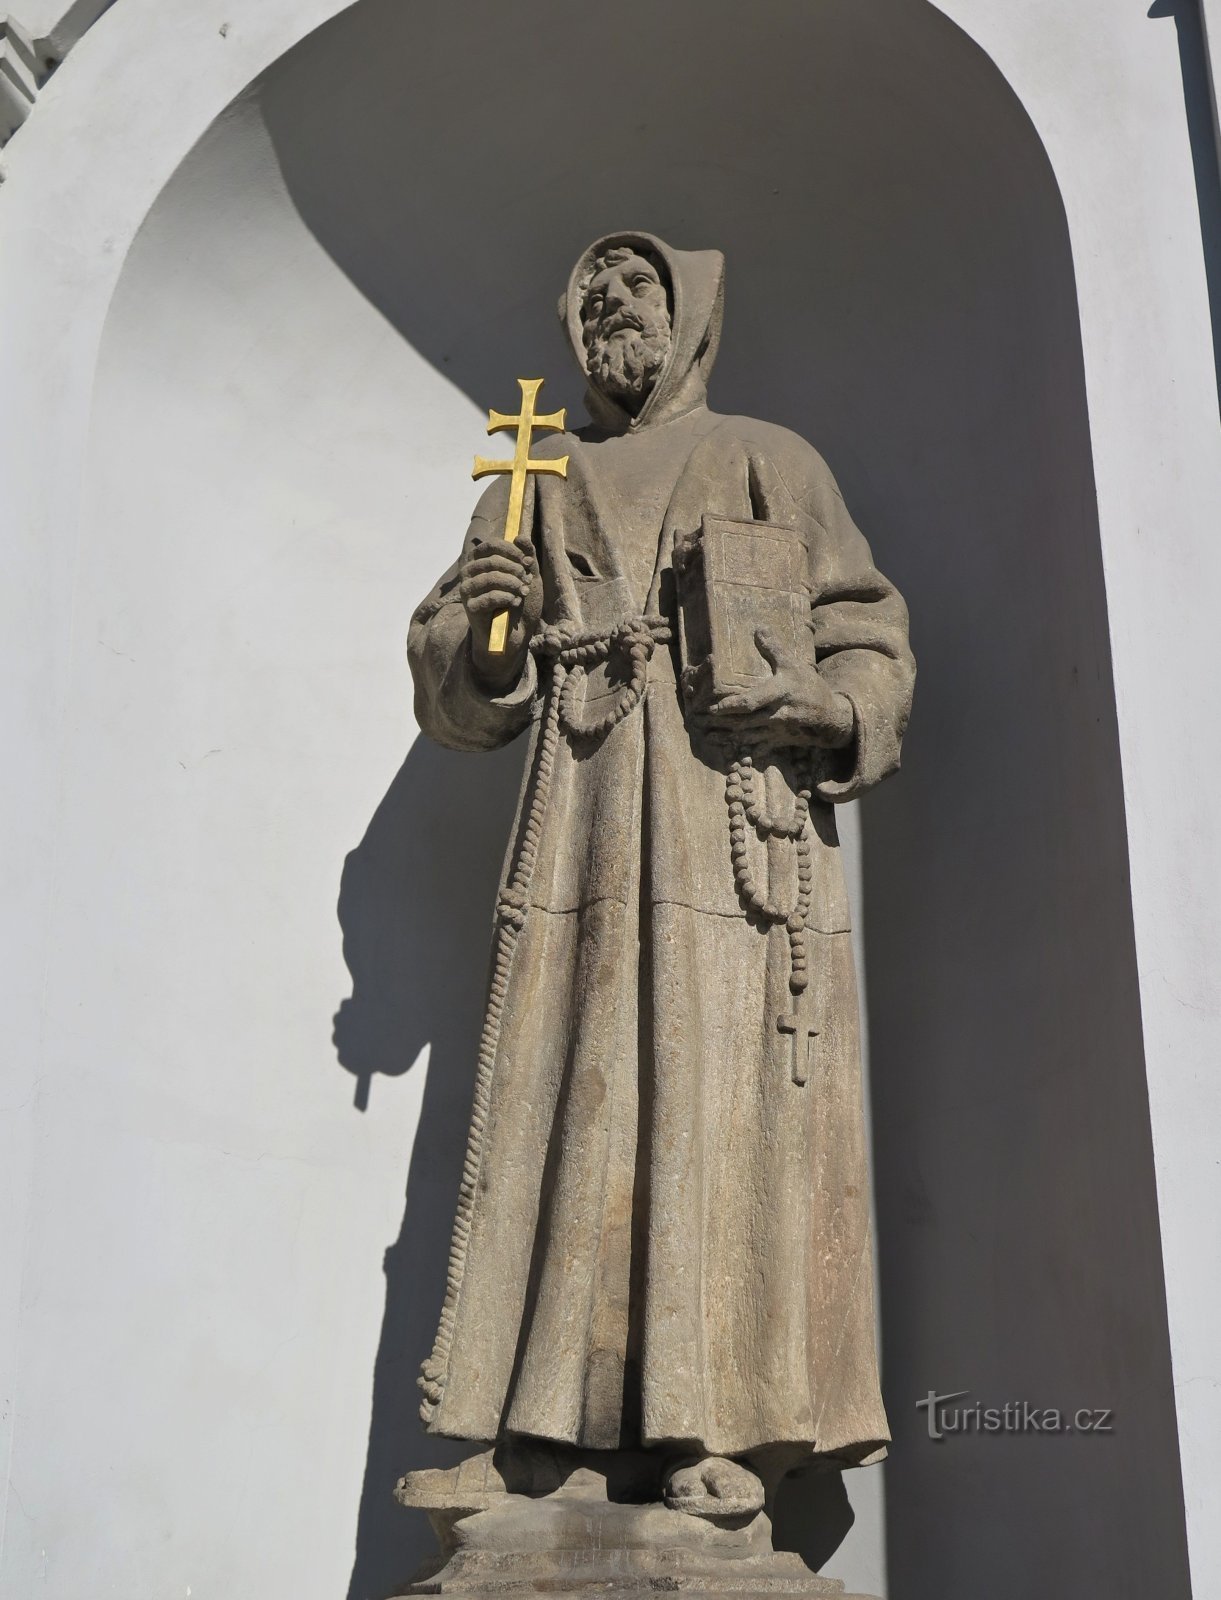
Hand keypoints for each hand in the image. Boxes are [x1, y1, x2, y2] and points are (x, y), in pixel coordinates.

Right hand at [459, 535, 543, 688]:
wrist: (515, 635)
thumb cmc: (520, 603)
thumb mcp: (529, 577)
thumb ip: (527, 557)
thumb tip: (520, 537)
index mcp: (482, 562)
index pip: (490, 545)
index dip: (510, 550)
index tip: (526, 561)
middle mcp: (470, 574)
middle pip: (491, 561)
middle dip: (514, 569)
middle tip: (526, 580)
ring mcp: (468, 591)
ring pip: (490, 577)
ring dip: (512, 584)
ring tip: (522, 592)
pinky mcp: (470, 608)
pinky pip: (489, 596)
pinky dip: (506, 598)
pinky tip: (514, 602)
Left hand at [695, 628, 854, 749]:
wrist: (830, 715)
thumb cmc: (809, 686)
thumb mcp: (793, 665)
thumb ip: (774, 649)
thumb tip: (758, 629)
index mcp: (779, 693)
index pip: (750, 702)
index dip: (730, 706)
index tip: (712, 707)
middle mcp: (777, 714)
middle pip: (743, 722)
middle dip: (720, 724)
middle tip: (698, 722)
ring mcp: (777, 730)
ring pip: (747, 736)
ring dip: (726, 737)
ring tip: (706, 735)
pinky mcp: (778, 740)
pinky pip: (757, 747)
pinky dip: (740, 749)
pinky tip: (725, 748)